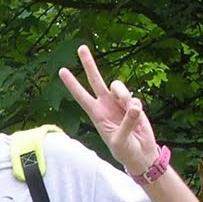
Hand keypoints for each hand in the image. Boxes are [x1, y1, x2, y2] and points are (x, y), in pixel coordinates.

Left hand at [58, 44, 158, 176]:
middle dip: (89, 64)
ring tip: (129, 110)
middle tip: (81, 47)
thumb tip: (133, 106)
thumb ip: (127, 123)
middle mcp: (105, 105)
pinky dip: (135, 106)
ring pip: (117, 86)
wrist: (140, 154)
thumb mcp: (121, 141)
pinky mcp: (132, 104)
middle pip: (95, 80)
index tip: (62, 71)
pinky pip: (133, 97)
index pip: (81, 96)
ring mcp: (118, 103)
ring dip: (123, 95)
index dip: (72, 84)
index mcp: (96, 115)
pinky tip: (137, 117)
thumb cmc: (125, 151)